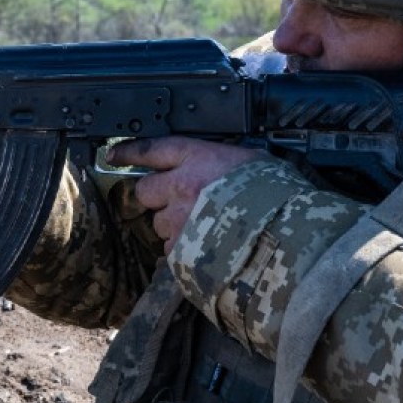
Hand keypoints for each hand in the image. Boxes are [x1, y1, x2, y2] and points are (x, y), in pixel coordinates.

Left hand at [104, 137, 266, 251]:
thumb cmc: (280, 197)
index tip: (114, 155)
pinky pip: (171, 251)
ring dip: (174, 227)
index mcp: (199, 159)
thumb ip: (224, 163)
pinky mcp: (182, 252)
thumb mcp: (253, 163)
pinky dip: (184, 252)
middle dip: (157, 197)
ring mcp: (179, 221)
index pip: (152, 150)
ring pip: (159, 224)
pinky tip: (207, 251)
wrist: (288, 237)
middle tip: (180, 203)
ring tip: (205, 230)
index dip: (130, 152)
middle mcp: (181, 187)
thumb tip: (216, 168)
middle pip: (146, 191)